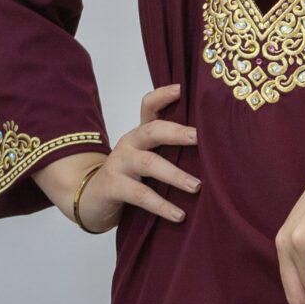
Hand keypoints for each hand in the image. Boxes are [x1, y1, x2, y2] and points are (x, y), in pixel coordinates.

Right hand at [52, 84, 199, 233]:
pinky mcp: (113, 186)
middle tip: (200, 138)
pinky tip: (179, 215)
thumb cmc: (129, 177)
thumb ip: (170, 151)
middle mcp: (130, 144)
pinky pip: (140, 195)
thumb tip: (214, 151)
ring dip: (175, 175)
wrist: (90, 198)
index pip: (149, 106)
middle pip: (152, 131)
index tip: (182, 88)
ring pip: (149, 163)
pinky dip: (161, 205)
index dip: (163, 95)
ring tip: (196, 186)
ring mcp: (119, 164)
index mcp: (140, 134)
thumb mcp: (148, 159)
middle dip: (177, 132)